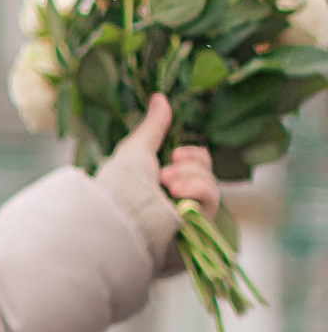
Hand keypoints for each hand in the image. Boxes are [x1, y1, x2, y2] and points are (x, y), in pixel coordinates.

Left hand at [99, 95, 222, 275]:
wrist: (119, 217)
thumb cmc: (121, 185)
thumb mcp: (137, 149)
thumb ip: (153, 126)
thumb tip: (160, 97)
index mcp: (166, 184)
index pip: (198, 166)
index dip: (195, 156)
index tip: (176, 154)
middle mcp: (178, 202)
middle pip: (207, 175)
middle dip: (190, 167)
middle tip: (165, 173)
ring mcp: (188, 220)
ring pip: (211, 188)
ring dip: (191, 179)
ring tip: (166, 183)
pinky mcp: (196, 234)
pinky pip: (211, 205)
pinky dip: (197, 193)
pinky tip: (178, 194)